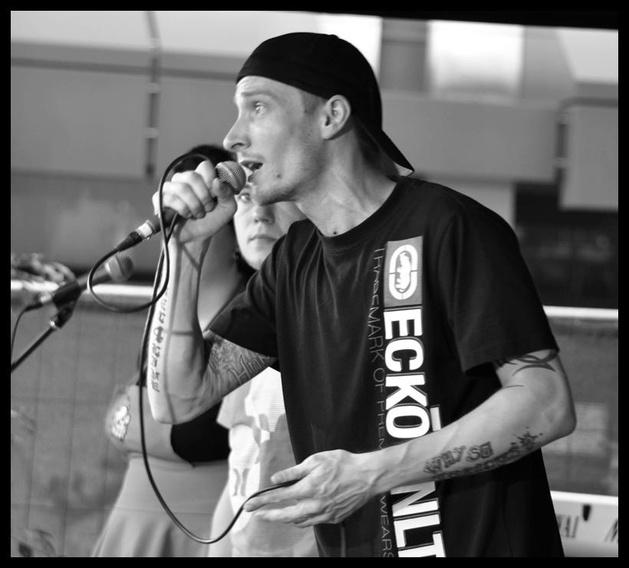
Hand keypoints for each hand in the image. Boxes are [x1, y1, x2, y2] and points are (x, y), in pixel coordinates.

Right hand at [152, 160, 237, 243]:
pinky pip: (170, 198)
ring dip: (194, 205)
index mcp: (201, 177)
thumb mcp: (227, 208)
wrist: (198, 238)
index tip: (214, 195)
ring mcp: (171, 188)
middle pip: (192, 176)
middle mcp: (184, 179)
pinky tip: (186, 214)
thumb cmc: (212, 221)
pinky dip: (182, 209)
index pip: (204, 166)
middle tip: (207, 208)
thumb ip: (227, 193)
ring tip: (198, 214)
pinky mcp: (160, 199)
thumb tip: (217, 181)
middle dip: (203, 196)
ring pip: (181, 188)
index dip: (211, 180)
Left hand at [243, 449, 377, 526]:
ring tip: (277, 515)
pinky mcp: (333, 518)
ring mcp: (324, 514)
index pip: (279, 497)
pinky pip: (312, 522)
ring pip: (299, 522)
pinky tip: (299, 515)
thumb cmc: (343, 464)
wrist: (367, 476)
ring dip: (286, 519)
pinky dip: (302, 520)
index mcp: (308, 488)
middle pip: (285, 515)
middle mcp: (314, 505)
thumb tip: (276, 478)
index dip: (262, 501)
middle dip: (269, 516)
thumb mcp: (316, 460)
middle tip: (257, 515)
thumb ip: (294, 472)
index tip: (250, 504)